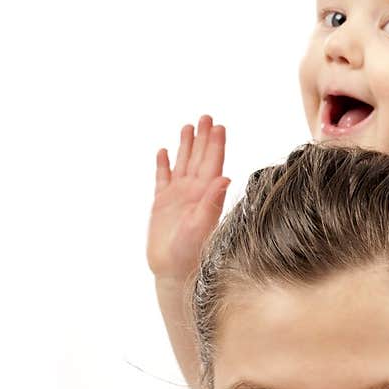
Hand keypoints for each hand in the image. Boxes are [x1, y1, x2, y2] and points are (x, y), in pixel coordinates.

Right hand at [147, 115, 229, 281]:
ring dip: (186, 146)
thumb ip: (213, 201)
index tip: (219, 126)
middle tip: (206, 117)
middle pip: (199, 159)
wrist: (173, 271)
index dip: (216, 144)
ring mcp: (178, 197)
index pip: (213, 164)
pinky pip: (162, 179)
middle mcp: (194, 193)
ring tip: (188, 126)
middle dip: (203, 138)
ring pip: (182, 164)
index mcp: (206, 195)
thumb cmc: (191, 253)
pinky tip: (163, 152)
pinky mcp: (162, 204)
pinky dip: (163, 165)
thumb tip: (226, 177)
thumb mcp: (202, 225)